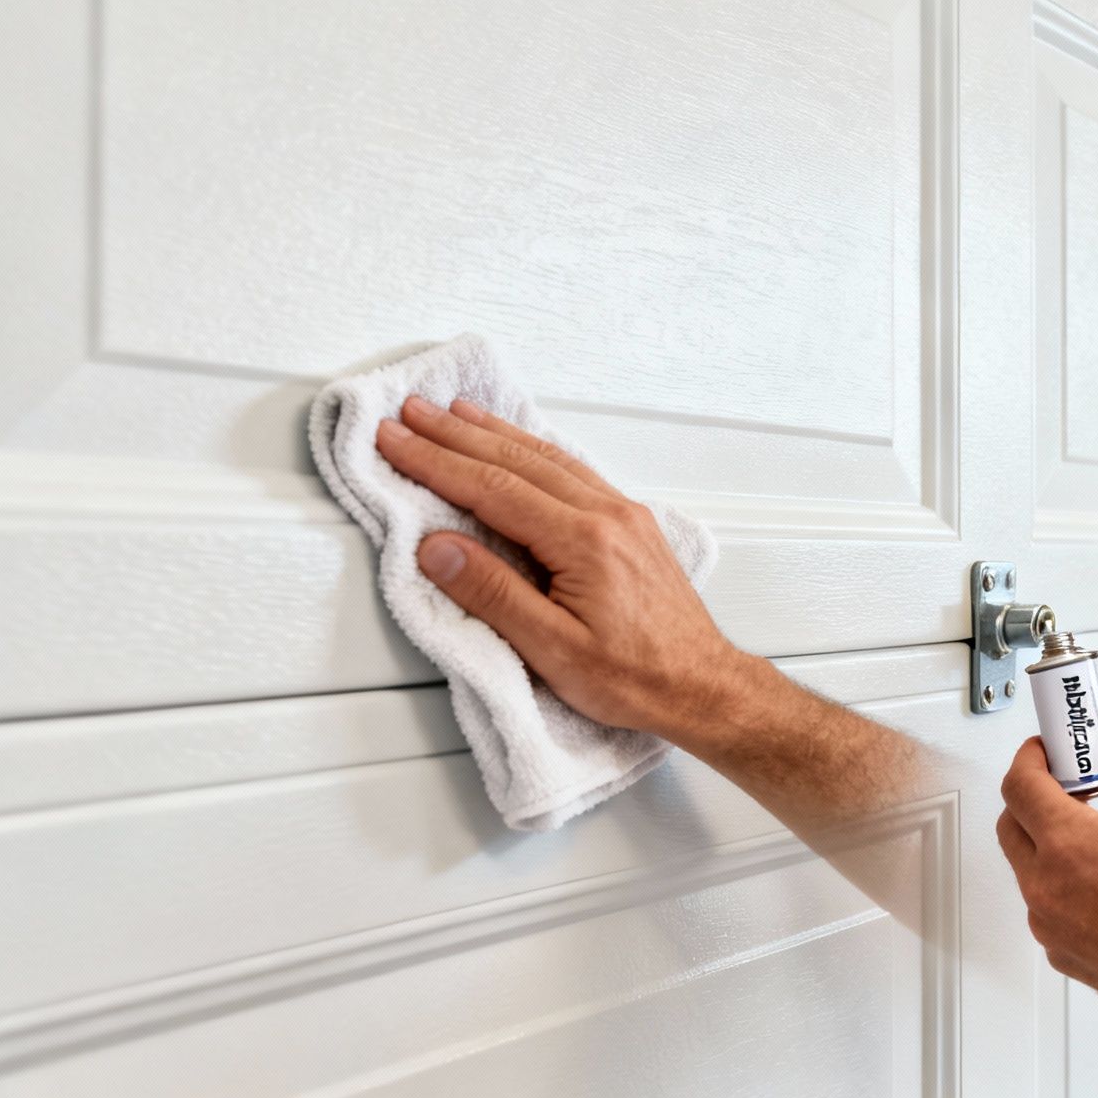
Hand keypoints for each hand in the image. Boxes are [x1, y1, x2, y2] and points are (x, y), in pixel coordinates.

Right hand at [375, 396, 747, 733]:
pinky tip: (519, 444)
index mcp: (586, 542)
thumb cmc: (637, 678)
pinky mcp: (632, 525)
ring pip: (549, 458)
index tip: (395, 440)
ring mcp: (625, 515)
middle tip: (410, 412)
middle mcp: (609, 515)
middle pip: (518, 460)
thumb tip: (437, 549)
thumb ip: (493, 594)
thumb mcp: (553, 651)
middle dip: (457, 434)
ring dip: (496, 433)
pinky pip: (574, 470)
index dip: (437, 462)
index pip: (494, 488)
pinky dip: (535, 450)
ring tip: (455, 413)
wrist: (701, 686)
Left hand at [996, 730, 1097, 1031]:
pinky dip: (1065, 893)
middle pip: (1011, 829)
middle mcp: (1048, 888)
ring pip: (1030, 875)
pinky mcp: (1067, 958)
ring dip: (1049, 850)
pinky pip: (1049, 914)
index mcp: (1069, 843)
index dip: (1028, 760)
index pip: (1020, 787)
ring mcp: (1053, 929)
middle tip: (1070, 790)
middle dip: (1031, 801)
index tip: (1044, 753)